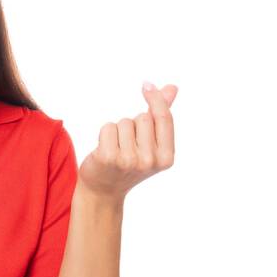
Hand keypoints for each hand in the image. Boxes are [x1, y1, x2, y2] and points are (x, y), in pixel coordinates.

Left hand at [77, 81, 176, 201]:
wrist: (103, 191)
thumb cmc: (128, 164)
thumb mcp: (150, 143)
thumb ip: (160, 116)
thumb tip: (173, 88)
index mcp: (166, 158)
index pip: (164, 118)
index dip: (156, 98)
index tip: (146, 85)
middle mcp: (149, 161)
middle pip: (142, 118)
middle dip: (134, 124)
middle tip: (128, 145)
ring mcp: (129, 161)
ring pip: (124, 122)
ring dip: (118, 131)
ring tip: (116, 149)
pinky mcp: (108, 157)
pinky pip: (108, 127)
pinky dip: (104, 134)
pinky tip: (104, 151)